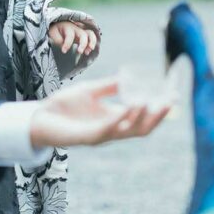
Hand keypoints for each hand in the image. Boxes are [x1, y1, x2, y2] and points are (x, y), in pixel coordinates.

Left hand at [30, 78, 168, 148]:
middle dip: (158, 117)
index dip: (159, 109)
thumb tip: (127, 77)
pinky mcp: (88, 137)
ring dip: (141, 118)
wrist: (39, 117)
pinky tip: (129, 107)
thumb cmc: (63, 106)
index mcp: (113, 119)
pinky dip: (121, 118)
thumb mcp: (89, 91)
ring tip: (151, 103)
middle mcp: (111, 129)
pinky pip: (109, 129)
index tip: (174, 95)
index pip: (142, 116)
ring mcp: (101, 134)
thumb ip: (108, 87)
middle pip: (142, 128)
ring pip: (129, 131)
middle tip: (171, 102)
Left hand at [48, 20, 100, 56]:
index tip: (64, 51)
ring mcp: (81, 31)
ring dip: (91, 43)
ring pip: (91, 34)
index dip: (67, 44)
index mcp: (67, 27)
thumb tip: (63, 45)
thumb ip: (57, 39)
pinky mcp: (83, 35)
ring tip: (87, 52)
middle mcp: (76, 28)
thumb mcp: (52, 33)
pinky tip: (87, 51)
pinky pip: (91, 37)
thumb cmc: (55, 29)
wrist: (58, 24)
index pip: (70, 35)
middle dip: (83, 44)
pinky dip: (92, 44)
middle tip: (79, 52)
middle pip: (83, 34)